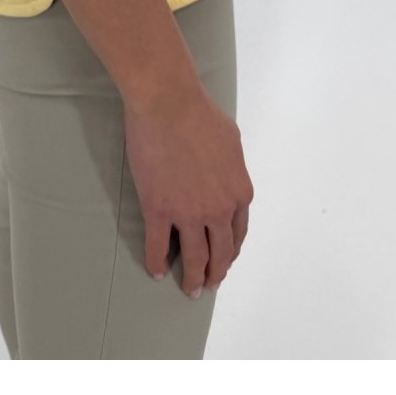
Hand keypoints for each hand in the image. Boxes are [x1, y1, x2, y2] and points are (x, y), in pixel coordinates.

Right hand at [123, 81, 253, 297]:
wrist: (168, 104)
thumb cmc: (200, 113)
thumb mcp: (231, 140)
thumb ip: (231, 166)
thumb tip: (225, 174)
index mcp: (238, 192)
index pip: (238, 232)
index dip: (231, 250)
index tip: (225, 260)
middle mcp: (218, 210)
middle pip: (220, 252)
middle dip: (215, 273)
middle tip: (209, 285)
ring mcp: (188, 213)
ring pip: (194, 258)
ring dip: (193, 278)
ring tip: (189, 290)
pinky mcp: (159, 211)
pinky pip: (158, 246)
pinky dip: (156, 262)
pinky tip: (156, 271)